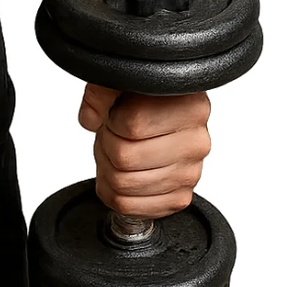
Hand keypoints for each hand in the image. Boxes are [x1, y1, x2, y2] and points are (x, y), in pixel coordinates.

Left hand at [78, 85, 210, 217]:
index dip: (112, 120)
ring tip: (118, 151)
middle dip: (106, 145)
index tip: (117, 114)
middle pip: (124, 158)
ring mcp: (191, 173)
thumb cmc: (143, 100)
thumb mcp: (121, 80)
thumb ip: (100, 92)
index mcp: (191, 107)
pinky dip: (114, 192)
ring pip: (122, 184)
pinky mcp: (179, 197)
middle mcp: (197, 142)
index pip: (132, 125)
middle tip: (113, 135)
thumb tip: (90, 119)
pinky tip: (122, 172)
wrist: (163, 118)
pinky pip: (129, 207)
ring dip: (108, 168)